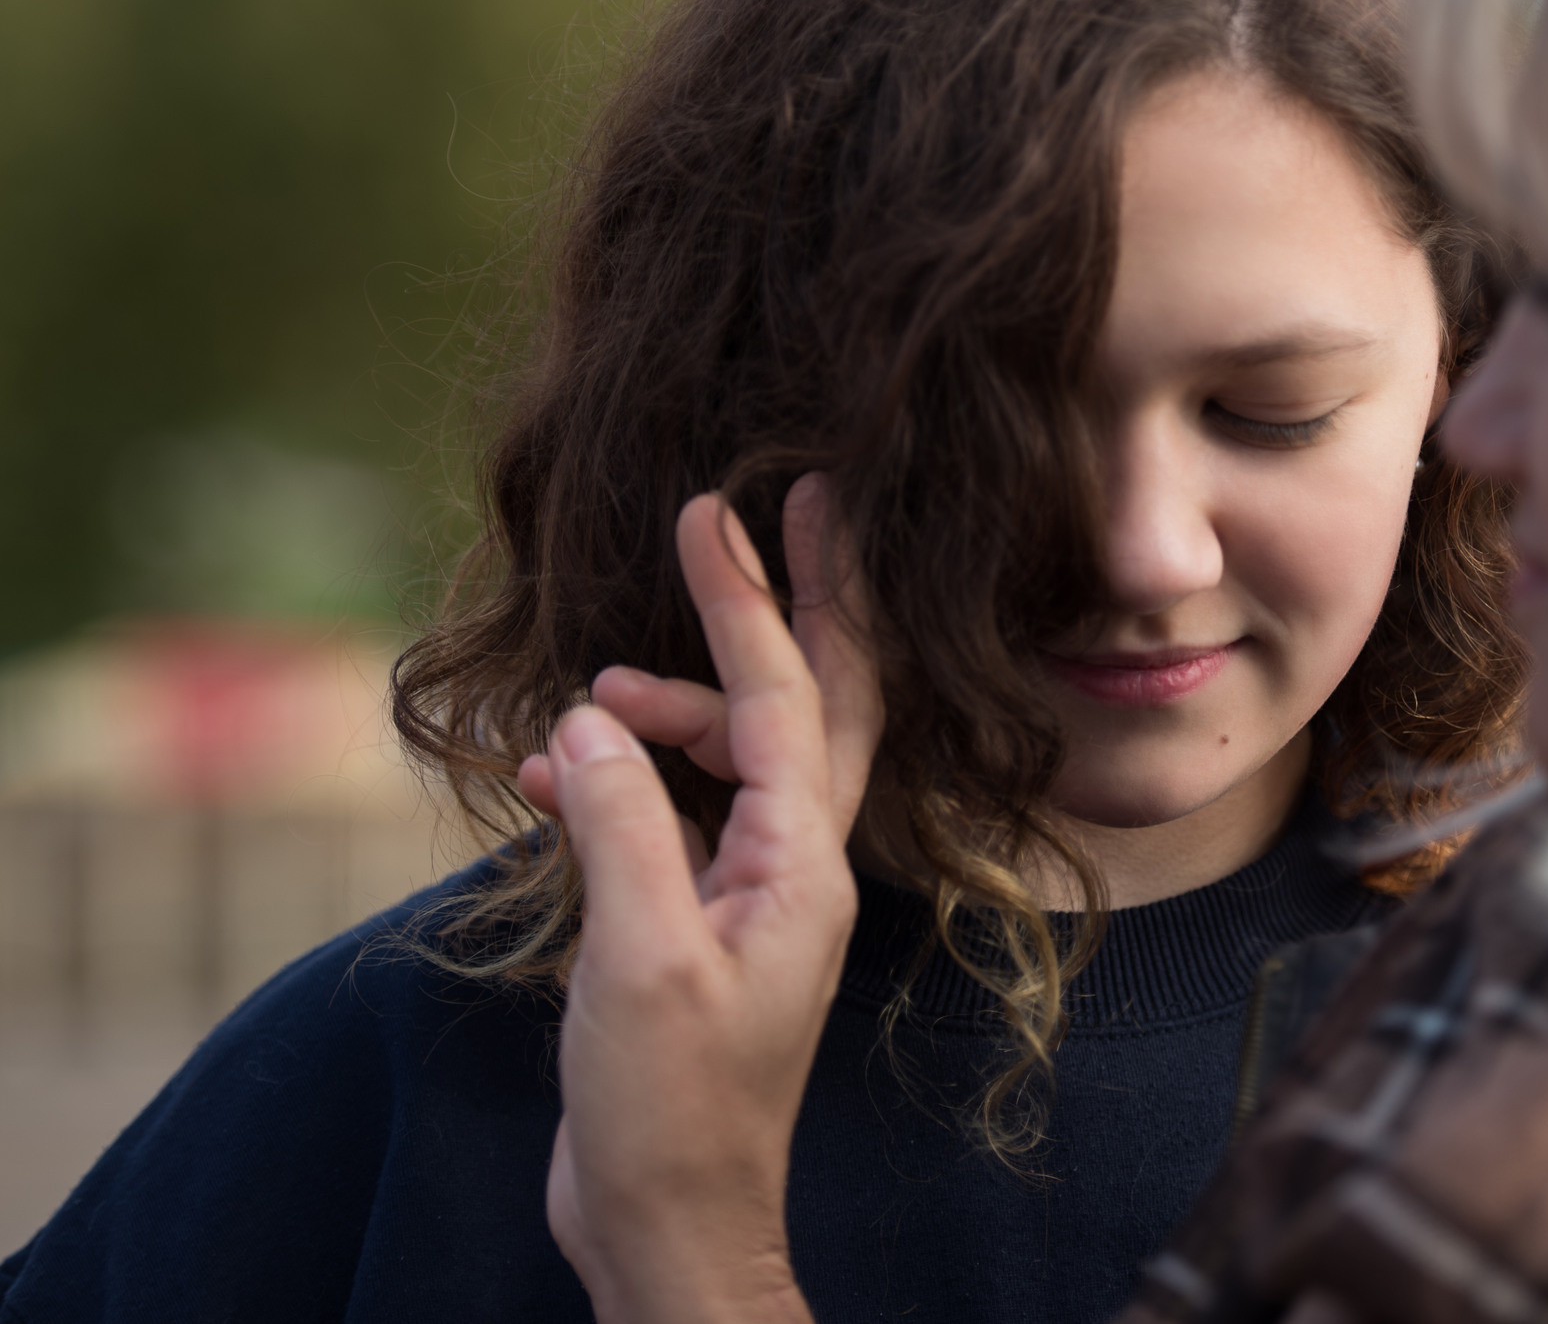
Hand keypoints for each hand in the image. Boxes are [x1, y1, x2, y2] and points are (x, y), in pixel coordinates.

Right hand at [515, 475, 879, 1323]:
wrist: (669, 1221)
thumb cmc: (670, 1109)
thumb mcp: (640, 960)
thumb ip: (621, 830)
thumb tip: (592, 725)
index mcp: (804, 864)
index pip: (787, 699)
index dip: (751, 600)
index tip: (719, 511)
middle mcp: (796, 864)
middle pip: (812, 701)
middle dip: (794, 602)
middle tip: (781, 505)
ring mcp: (753, 891)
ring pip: (732, 756)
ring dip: (668, 711)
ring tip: (589, 701)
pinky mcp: (702, 921)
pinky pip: (678, 815)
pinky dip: (623, 780)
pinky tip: (557, 774)